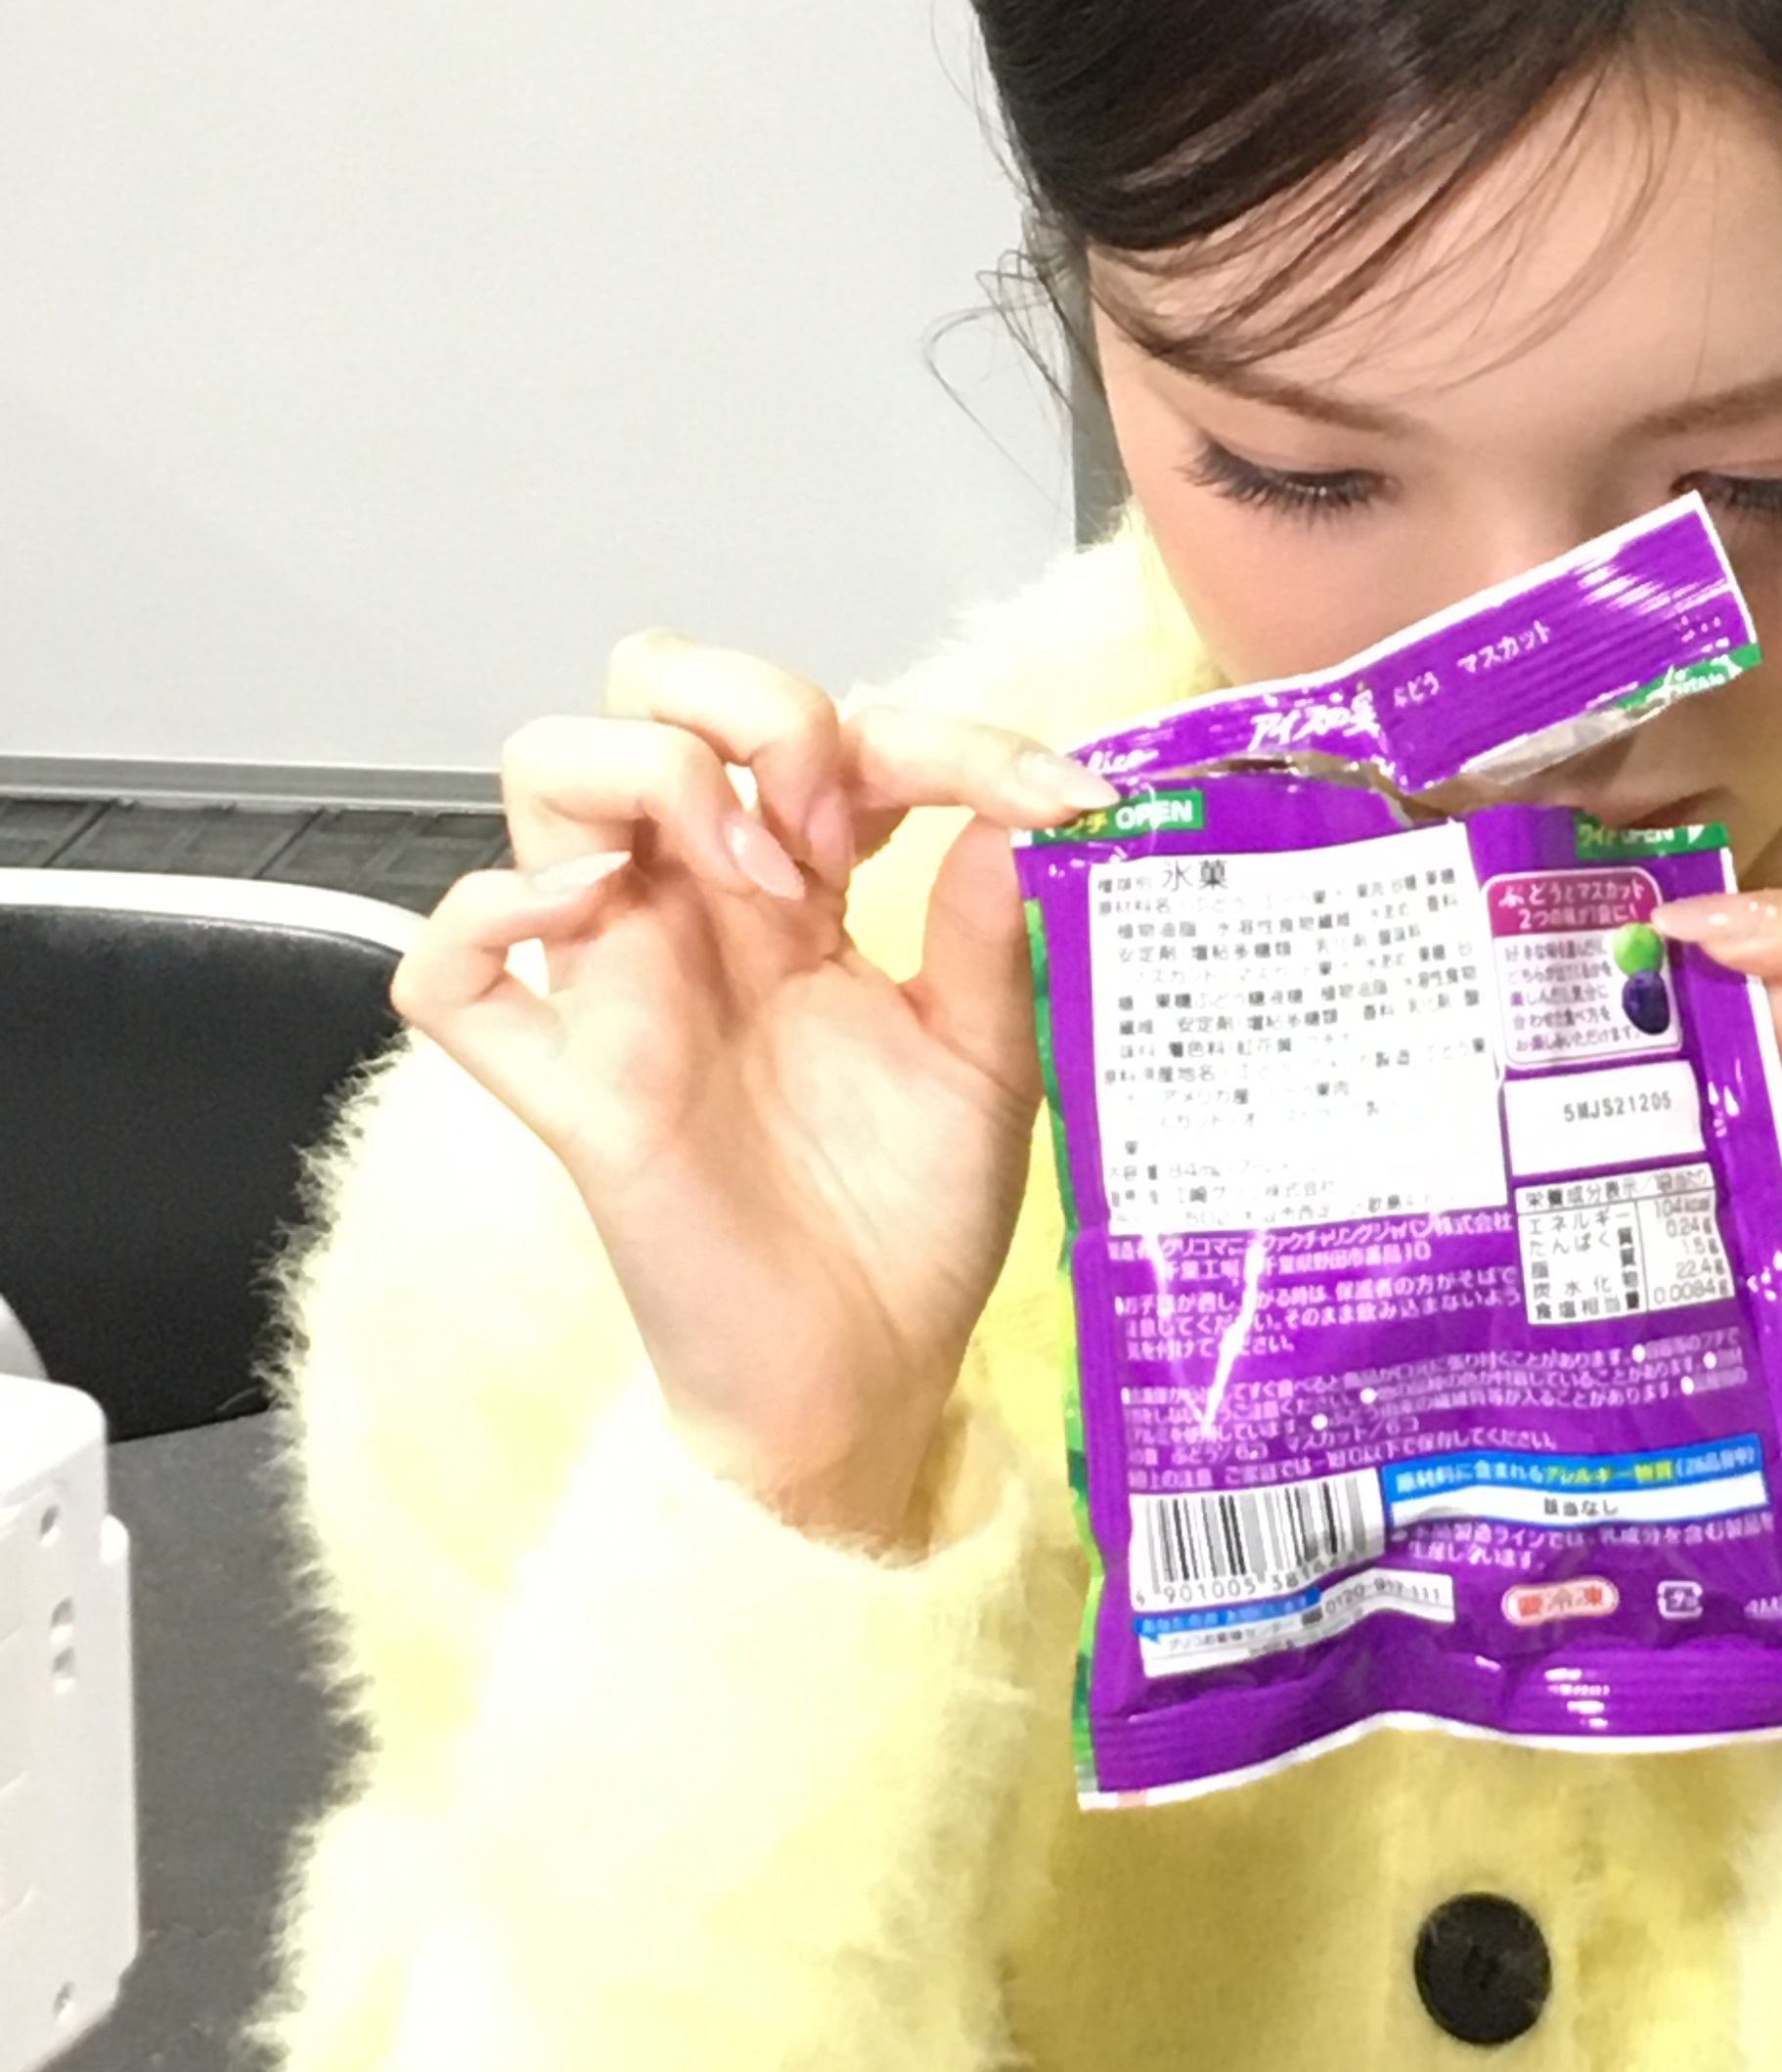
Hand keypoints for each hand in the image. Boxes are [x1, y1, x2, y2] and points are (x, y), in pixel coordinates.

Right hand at [388, 632, 1104, 1530]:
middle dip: (752, 703)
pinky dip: (494, 910)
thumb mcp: (991, 1057)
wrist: (869, 1380)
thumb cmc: (911, 1222)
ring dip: (655, 774)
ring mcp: (620, 986)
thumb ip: (989, 927)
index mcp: (802, 891)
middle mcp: (699, 910)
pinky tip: (600, 915)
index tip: (1044, 796)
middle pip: (645, 691)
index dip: (936, 733)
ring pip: (542, 774)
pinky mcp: (569, 1089)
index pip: (827, 728)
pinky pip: (447, 971)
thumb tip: (1017, 808)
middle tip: (841, 822)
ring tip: (757, 872)